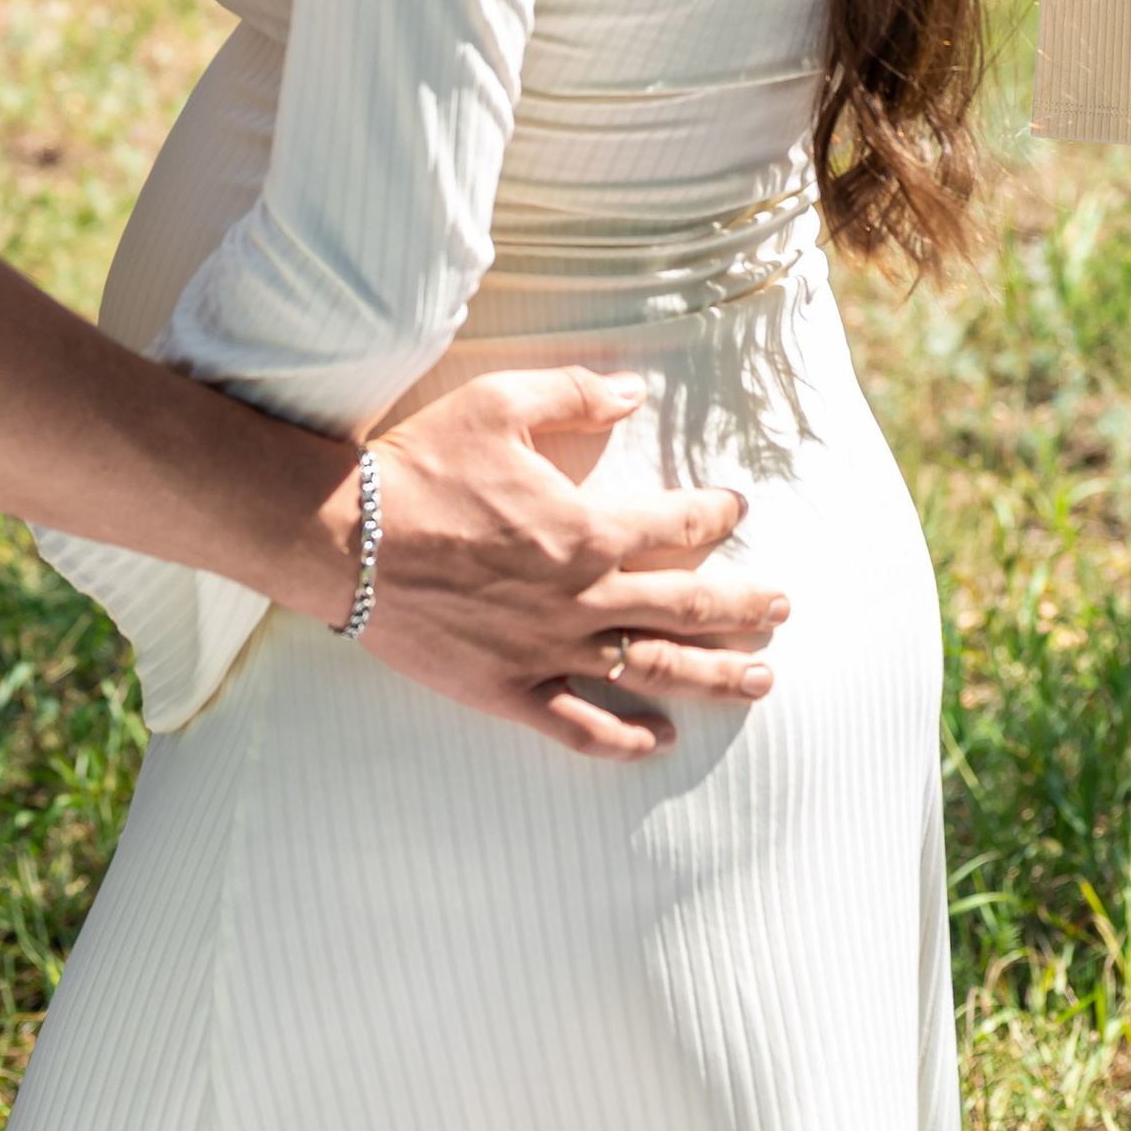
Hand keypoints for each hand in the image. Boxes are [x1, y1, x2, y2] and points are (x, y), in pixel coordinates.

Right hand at [359, 368, 783, 761]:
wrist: (347, 538)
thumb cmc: (421, 466)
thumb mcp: (499, 405)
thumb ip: (574, 395)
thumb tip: (634, 391)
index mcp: (585, 528)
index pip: (678, 525)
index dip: (717, 513)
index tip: (736, 508)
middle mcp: (582, 597)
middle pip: (688, 607)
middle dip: (746, 607)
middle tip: (783, 607)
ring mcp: (548, 649)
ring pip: (653, 672)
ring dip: (715, 676)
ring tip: (760, 680)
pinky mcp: (509, 689)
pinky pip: (581, 726)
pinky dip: (626, 738)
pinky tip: (661, 740)